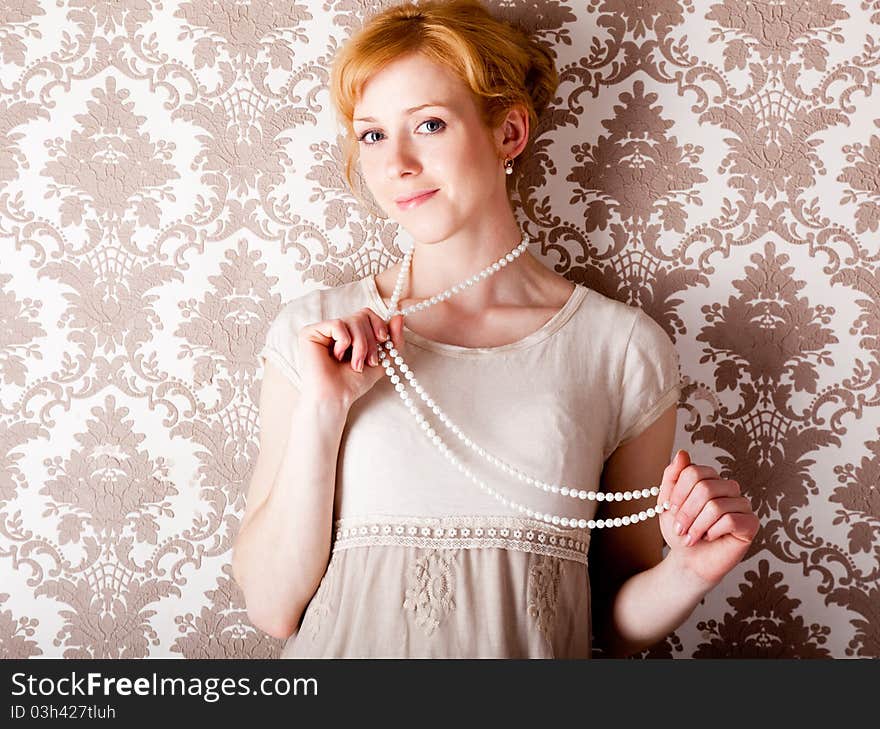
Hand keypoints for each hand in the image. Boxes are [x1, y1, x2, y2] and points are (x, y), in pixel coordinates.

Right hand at [297, 307, 406, 409]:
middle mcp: (336, 329)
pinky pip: (337, 324)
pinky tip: (337, 357)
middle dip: (371, 340)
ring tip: (356, 364)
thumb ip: (393, 340)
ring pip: (352, 320)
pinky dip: (344, 342)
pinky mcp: (310, 332)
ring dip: (360, 345)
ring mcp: (322, 329)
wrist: (336, 398)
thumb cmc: (354, 383)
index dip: (379, 325)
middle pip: (362, 315)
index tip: (384, 342)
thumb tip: (399, 316)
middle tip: (368, 361)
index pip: (367, 314)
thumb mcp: (382, 361)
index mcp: (350, 333)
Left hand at [656, 449, 758, 588]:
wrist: (689, 560)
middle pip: (705, 488)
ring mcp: (741, 504)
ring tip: (691, 537)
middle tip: (679, 528)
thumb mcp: (667, 502)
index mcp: (708, 478)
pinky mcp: (751, 523)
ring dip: (697, 525)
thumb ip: (672, 477)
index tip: (670, 510)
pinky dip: (713, 532)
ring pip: (716, 506)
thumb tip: (683, 453)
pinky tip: (710, 537)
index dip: (678, 493)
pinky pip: (731, 521)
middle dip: (686, 512)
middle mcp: (728, 487)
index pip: (693, 471)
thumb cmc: (680, 531)